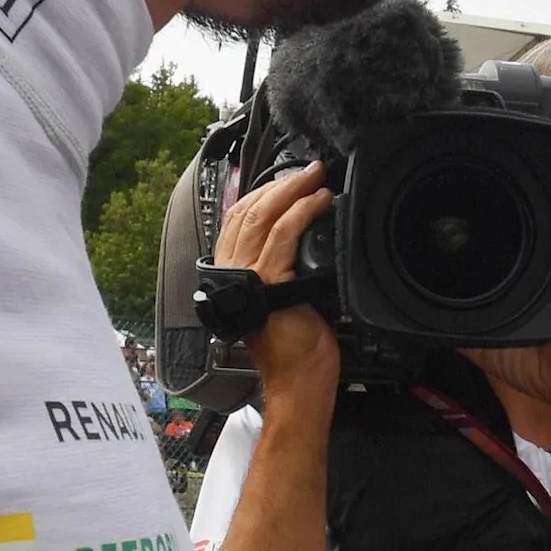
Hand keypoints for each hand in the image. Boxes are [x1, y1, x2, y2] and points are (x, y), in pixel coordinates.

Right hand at [214, 163, 339, 413]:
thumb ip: (284, 267)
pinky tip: (318, 202)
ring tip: (316, 178)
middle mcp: (233, 271)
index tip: (289, 177)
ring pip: (263, 216)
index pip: (239, 219)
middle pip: (248, 211)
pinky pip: (283, 235)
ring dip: (293, 190)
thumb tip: (304, 236)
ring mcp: (248, 276)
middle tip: (309, 169)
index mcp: (233, 273)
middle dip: (281, 183)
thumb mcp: (286, 297)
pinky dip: (301, 212)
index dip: (263, 192)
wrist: (297, 381)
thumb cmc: (294, 346)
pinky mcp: (269, 282)